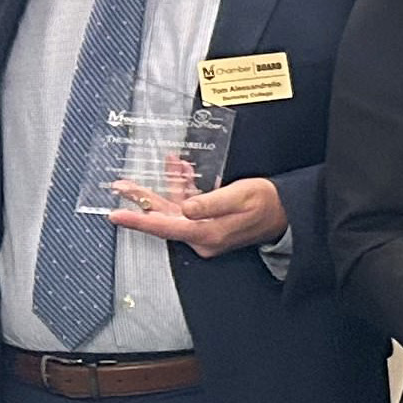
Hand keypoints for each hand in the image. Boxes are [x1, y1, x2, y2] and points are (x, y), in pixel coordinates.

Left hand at [108, 172, 287, 257]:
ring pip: (175, 211)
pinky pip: (188, 209)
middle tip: (122, 186)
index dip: (138, 220)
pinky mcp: (209, 227)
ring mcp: (205, 234)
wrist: (286, 213)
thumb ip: (211, 202)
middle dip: (144, 199)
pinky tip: (183, 173)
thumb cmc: (267, 203)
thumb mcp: (240, 196)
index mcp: (206, 233)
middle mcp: (202, 238)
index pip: (164, 226)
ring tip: (168, 163)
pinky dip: (184, 190)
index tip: (116, 215)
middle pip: (163, 218)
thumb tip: (186, 208)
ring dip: (169, 187)